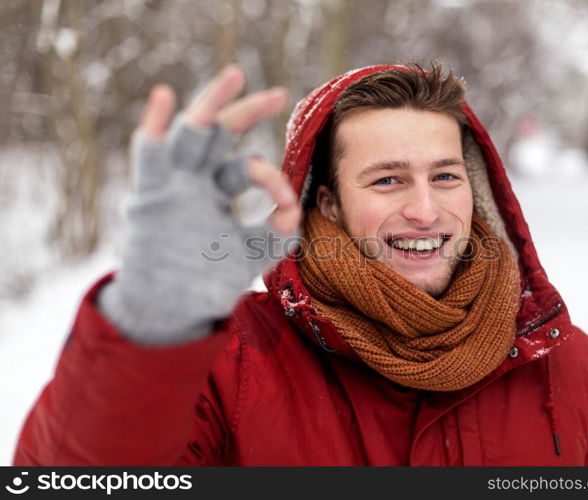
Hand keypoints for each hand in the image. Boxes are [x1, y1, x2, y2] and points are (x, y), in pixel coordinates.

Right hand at [98, 65, 300, 343]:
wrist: (169, 314)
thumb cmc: (208, 283)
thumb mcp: (251, 256)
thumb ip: (276, 235)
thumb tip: (294, 210)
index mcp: (217, 192)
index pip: (247, 168)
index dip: (271, 178)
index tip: (287, 204)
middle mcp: (195, 181)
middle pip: (220, 135)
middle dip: (248, 112)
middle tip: (279, 95)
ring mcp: (172, 185)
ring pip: (190, 134)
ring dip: (211, 103)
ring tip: (235, 75)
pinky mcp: (149, 196)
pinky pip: (149, 155)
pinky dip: (155, 126)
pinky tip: (166, 96)